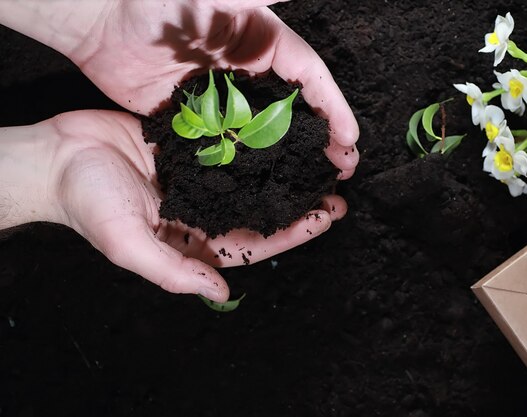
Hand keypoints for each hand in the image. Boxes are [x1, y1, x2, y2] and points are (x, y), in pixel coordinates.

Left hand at [0, 0, 357, 177]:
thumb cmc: (154, 2)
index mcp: (261, 40)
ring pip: (268, 128)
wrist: (97, 21)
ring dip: (292, 154)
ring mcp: (225, 95)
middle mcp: (249, 70)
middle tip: (341, 167)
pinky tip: (265, 182)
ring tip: (312, 181)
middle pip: (296, 107)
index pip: (308, 75)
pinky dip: (250, 160)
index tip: (349, 137)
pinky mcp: (200, 115)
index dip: (333, 106)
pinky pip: (231, 140)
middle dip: (323, 136)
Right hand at [0, 110, 346, 300]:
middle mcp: (201, 211)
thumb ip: (173, 270)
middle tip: (336, 191)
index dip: (293, 232)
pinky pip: (229, 149)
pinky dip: (254, 146)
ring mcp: (197, 179)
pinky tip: (279, 136)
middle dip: (298, 204)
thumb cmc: (87, 203)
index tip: (327, 217)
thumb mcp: (128, 243)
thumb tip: (220, 290)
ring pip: (250, 179)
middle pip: (260, 210)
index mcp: (192, 240)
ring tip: (317, 163)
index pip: (253, 241)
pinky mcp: (188, 148)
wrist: (57, 155)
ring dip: (281, 173)